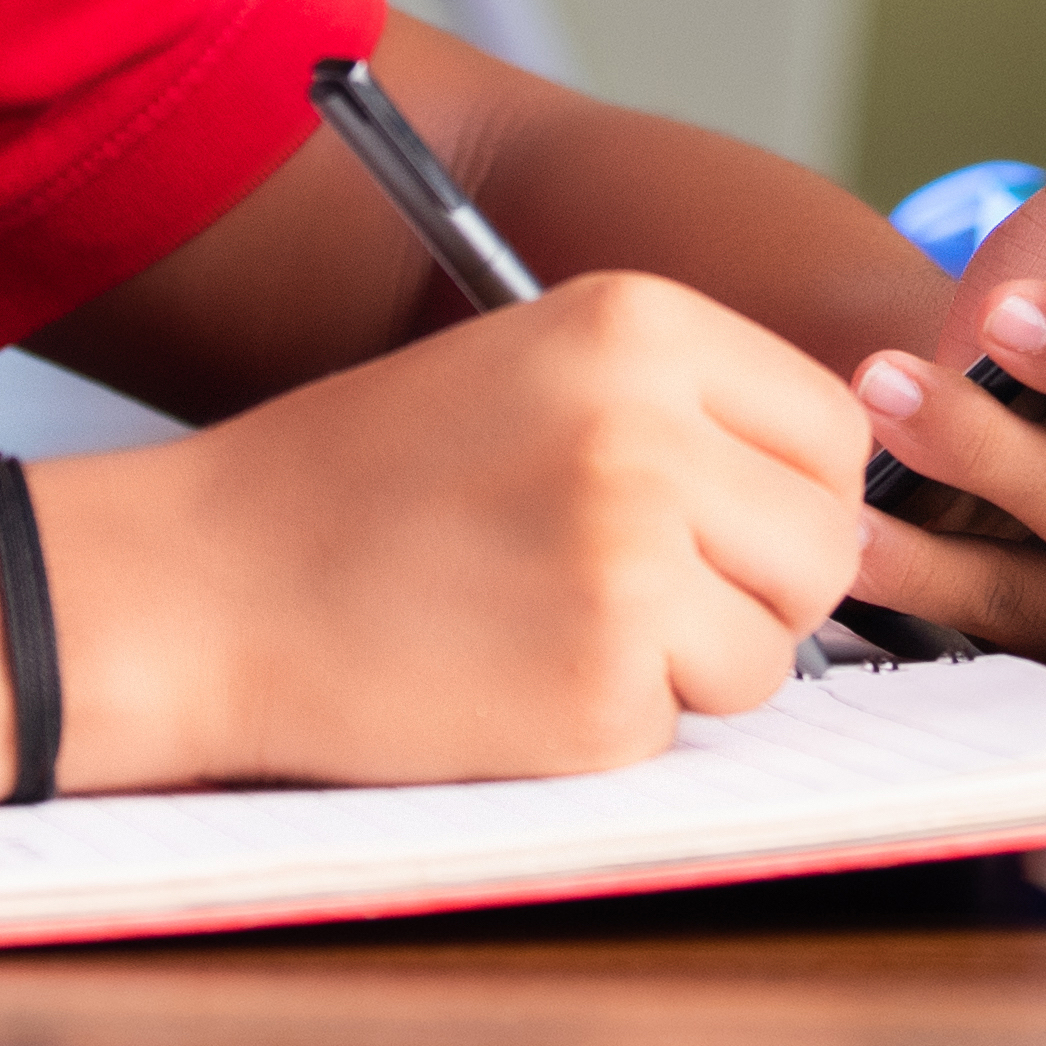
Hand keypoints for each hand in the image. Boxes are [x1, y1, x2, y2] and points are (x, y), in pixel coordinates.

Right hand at [45, 269, 871, 786]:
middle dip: (758, 589)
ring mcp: (630, 561)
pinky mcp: (599, 685)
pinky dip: (611, 721)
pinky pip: (681, 722)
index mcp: (637, 323)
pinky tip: (508, 675)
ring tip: (549, 622)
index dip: (786, 493)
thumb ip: (682, 408)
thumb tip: (846, 495)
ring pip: (772, 647)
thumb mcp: (527, 372)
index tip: (717, 522)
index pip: (831, 428)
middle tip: (639, 593)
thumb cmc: (357, 484)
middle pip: (827, 543)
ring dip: (687, 663)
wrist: (200, 586)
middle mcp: (649, 427)